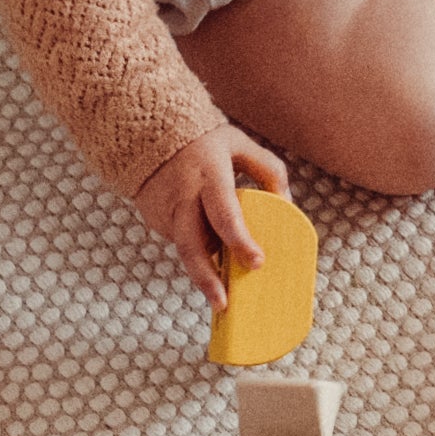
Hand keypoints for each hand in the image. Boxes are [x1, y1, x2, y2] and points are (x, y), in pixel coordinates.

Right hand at [131, 124, 289, 307]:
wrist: (147, 131)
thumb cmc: (204, 140)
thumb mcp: (241, 144)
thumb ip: (269, 170)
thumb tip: (287, 205)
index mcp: (209, 174)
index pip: (225, 214)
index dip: (240, 241)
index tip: (257, 263)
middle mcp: (182, 195)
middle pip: (191, 246)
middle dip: (206, 279)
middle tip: (223, 304)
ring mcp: (163, 209)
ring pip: (186, 248)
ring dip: (204, 266)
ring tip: (220, 282)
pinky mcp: (153, 218)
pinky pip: (179, 240)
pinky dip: (196, 246)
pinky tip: (206, 242)